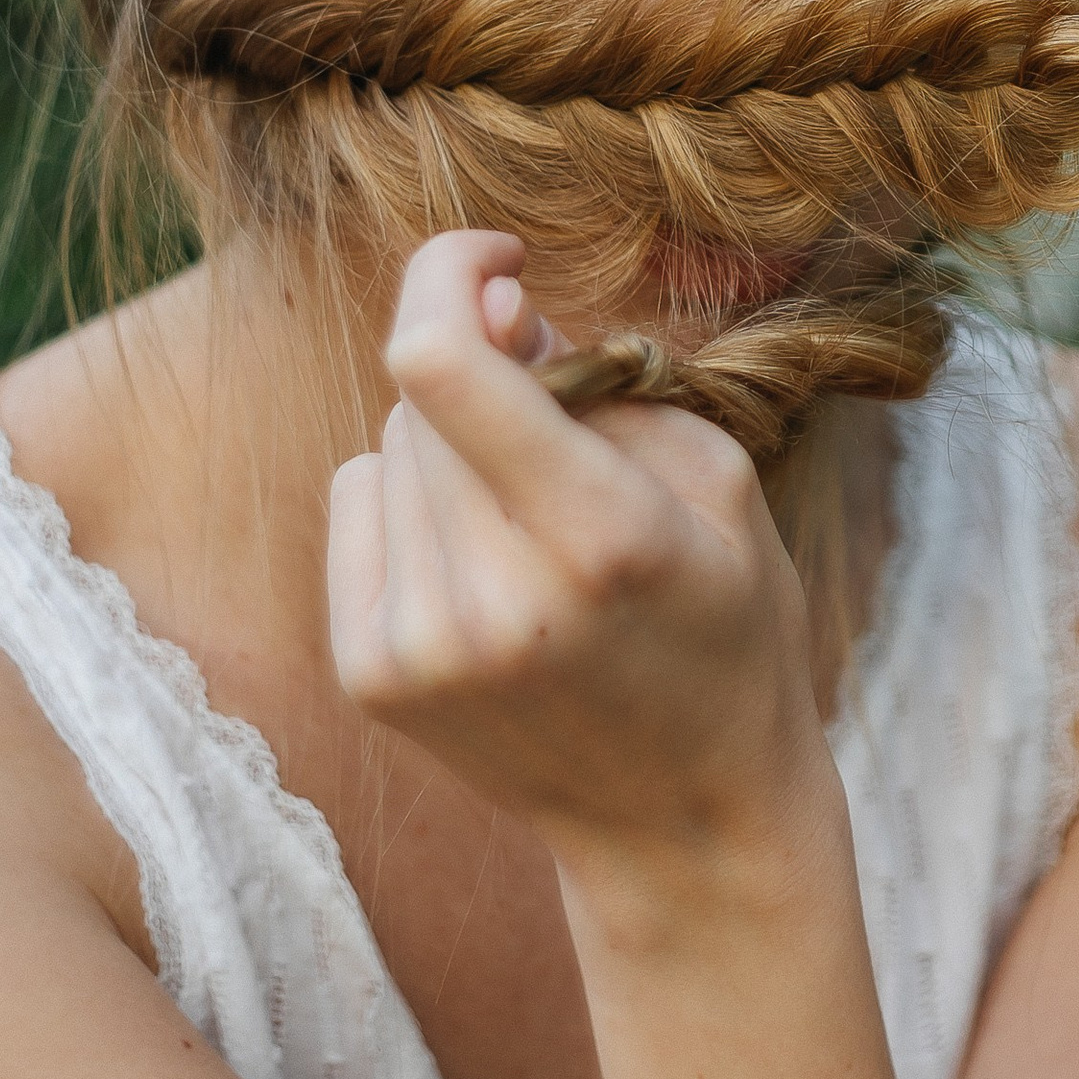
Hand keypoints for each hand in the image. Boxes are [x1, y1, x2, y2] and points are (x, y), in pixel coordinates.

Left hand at [328, 233, 834, 901]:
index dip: (448, 274)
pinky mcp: (369, 676)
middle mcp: (492, 600)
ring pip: (387, 448)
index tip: (500, 259)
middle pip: (423, 398)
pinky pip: (354, 505)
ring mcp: (418, 648)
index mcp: (598, 538)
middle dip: (483, 371)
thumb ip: (600, 379)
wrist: (682, 818)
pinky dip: (410, 504)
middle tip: (558, 416)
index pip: (443, 367)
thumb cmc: (723, 627)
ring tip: (529, 515)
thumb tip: (490, 304)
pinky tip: (480, 557)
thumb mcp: (715, 482)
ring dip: (450, 446)